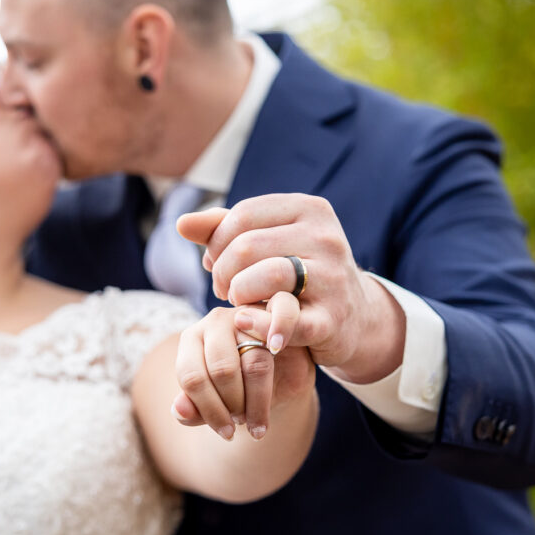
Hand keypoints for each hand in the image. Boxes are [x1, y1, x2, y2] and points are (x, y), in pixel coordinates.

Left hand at [171, 296, 315, 440]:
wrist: (276, 374)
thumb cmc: (235, 387)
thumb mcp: (213, 400)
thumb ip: (194, 408)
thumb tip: (179, 412)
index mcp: (191, 340)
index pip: (192, 376)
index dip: (209, 409)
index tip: (226, 433)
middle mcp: (214, 322)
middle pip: (222, 370)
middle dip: (234, 405)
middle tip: (242, 424)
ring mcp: (246, 317)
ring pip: (253, 365)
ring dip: (256, 402)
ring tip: (256, 423)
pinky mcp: (275, 321)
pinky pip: (277, 352)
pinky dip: (275, 383)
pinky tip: (275, 400)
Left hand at [178, 195, 405, 383]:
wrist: (354, 317)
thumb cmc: (299, 272)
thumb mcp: (268, 242)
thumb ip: (223, 230)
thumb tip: (181, 223)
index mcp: (310, 209)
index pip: (242, 215)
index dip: (217, 242)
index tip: (214, 263)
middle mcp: (326, 238)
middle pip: (248, 246)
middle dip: (223, 271)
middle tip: (224, 289)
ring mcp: (333, 278)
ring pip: (267, 275)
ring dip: (238, 294)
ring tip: (237, 303)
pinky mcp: (332, 319)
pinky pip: (286, 319)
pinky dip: (258, 325)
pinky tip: (246, 325)